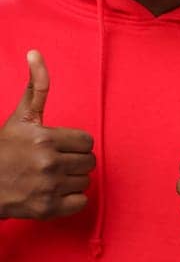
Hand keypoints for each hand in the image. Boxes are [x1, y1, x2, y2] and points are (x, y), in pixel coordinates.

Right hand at [0, 51, 94, 219]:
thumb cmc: (5, 148)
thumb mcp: (21, 117)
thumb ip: (37, 87)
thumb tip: (36, 52)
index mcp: (45, 138)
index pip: (87, 142)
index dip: (74, 145)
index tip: (58, 147)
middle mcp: (48, 163)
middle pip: (89, 162)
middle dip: (74, 162)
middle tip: (53, 163)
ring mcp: (48, 187)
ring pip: (85, 181)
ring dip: (72, 180)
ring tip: (50, 177)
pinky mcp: (48, 209)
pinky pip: (81, 202)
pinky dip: (71, 200)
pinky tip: (53, 193)